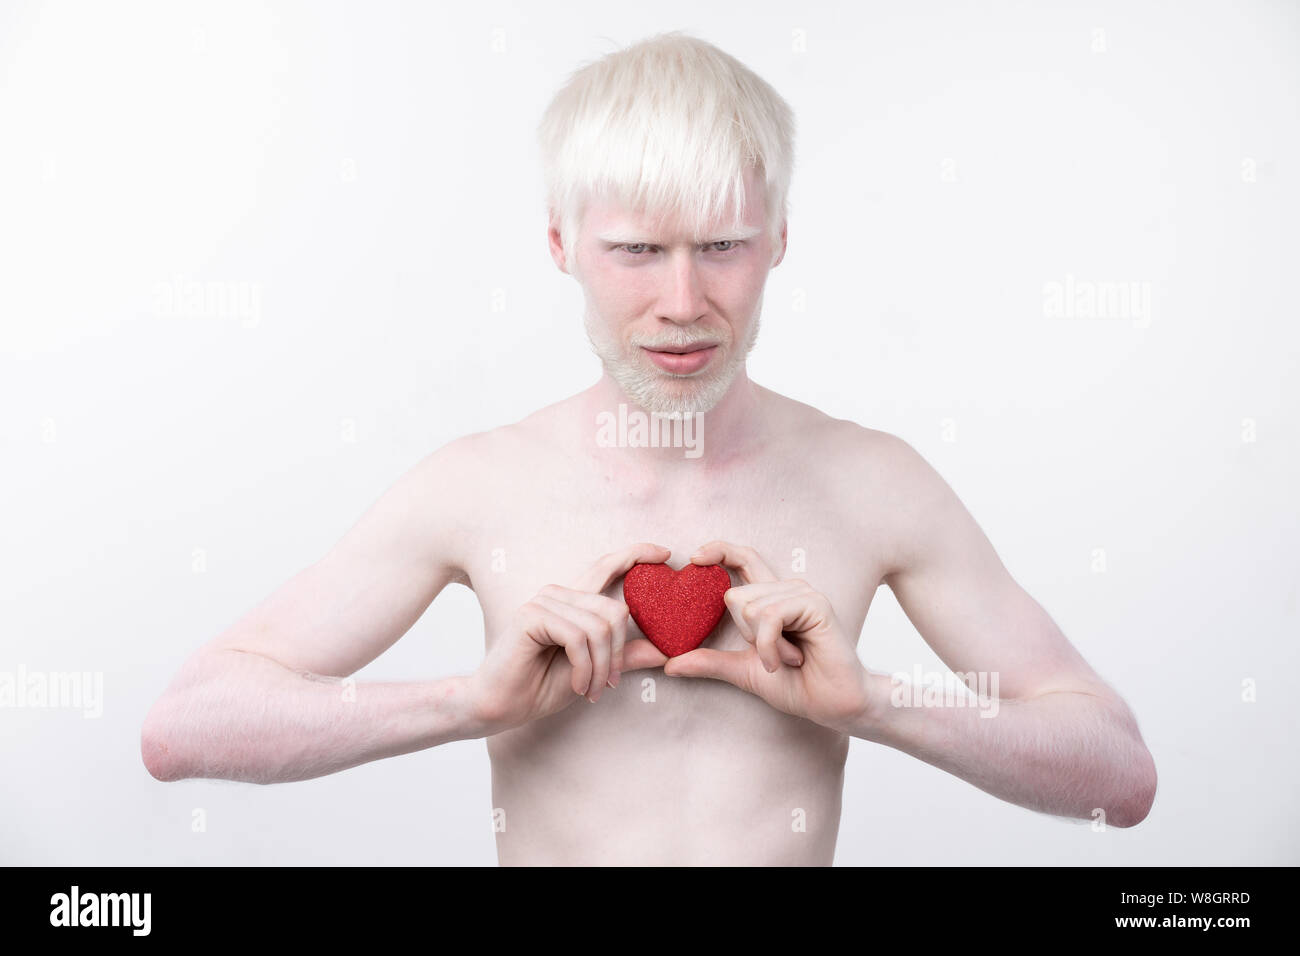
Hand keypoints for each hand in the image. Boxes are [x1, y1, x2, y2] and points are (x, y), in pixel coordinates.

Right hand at [468, 542, 671, 732]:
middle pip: (615, 610)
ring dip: (600, 668)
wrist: (499, 707)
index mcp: (573, 602)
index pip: (607, 567)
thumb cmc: (541, 687)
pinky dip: (584, 668)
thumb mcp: (594, 671)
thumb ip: (623, 657)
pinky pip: (578, 638)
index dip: (636, 555)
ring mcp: (544, 601)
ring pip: (599, 628)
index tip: (666, 553)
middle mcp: (559, 594)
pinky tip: (576, 686)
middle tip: (608, 685)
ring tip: (589, 690)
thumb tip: (664, 650)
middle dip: (618, 654)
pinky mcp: (532, 616)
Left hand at [662, 541, 872, 734]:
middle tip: (773, 654)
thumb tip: (670, 665)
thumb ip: (710, 662)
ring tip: (787, 658)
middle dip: (744, 633)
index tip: (695, 557)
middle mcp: (787, 588)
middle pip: (734, 594)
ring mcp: (802, 593)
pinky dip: (771, 646)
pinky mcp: (814, 604)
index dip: (719, 551)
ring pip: (749, 607)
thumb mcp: (744, 671)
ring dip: (761, 644)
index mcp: (771, 598)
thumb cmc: (797, 685)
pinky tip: (789, 660)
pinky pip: (769, 617)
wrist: (832, 705)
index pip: (743, 559)